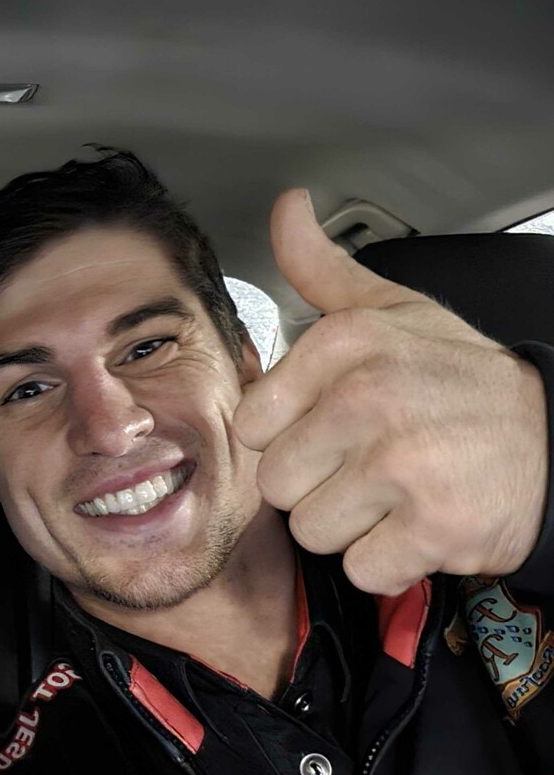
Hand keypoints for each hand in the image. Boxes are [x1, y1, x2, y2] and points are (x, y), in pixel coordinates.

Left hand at [232, 189, 548, 594]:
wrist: (553, 439)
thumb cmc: (457, 380)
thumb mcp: (391, 311)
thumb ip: (321, 269)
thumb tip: (286, 207)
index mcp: (344, 344)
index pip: (251, 425)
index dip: (289, 436)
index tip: (333, 427)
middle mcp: (367, 399)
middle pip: (277, 485)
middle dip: (318, 486)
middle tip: (371, 464)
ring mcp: (401, 465)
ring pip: (313, 531)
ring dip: (352, 526)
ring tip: (396, 493)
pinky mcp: (433, 527)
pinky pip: (362, 568)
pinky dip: (391, 560)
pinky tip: (419, 524)